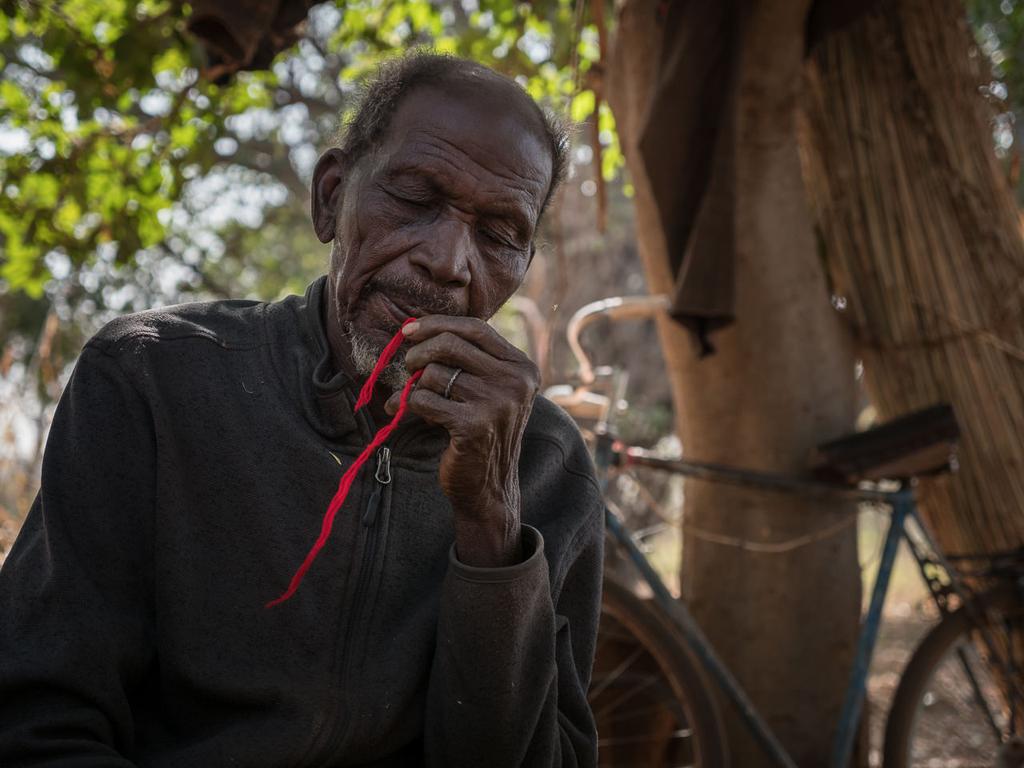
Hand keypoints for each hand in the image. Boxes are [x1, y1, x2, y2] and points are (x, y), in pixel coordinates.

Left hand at [384, 315, 539, 566]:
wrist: (488, 487)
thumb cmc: (479, 432)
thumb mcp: (485, 389)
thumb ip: (466, 359)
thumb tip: (413, 328)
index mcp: (522, 367)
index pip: (475, 328)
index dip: (437, 324)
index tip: (408, 331)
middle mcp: (516, 382)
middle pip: (450, 344)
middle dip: (418, 353)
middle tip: (408, 368)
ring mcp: (498, 403)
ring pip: (434, 373)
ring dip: (416, 387)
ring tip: (419, 402)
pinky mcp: (475, 425)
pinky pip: (423, 399)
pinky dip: (411, 406)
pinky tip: (416, 416)